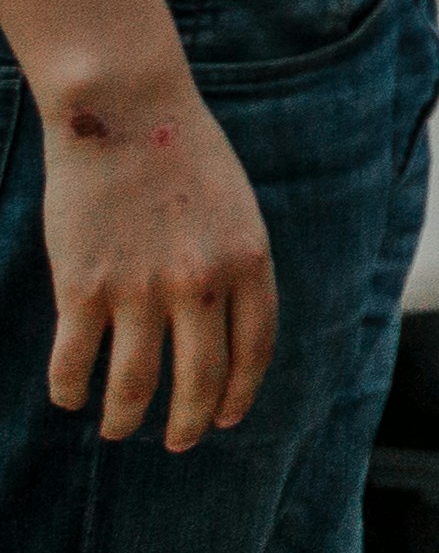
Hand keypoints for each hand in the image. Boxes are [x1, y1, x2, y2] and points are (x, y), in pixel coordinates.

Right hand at [34, 83, 276, 447]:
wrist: (126, 110)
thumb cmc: (183, 154)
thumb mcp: (235, 209)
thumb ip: (234, 265)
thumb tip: (223, 325)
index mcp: (249, 260)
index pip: (254, 350)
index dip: (239, 393)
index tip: (225, 418)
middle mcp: (201, 282)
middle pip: (200, 379)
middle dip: (188, 422)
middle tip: (176, 442)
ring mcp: (140, 288)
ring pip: (134, 385)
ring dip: (126, 418)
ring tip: (119, 428)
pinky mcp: (83, 287)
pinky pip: (75, 362)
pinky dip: (71, 390)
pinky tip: (70, 397)